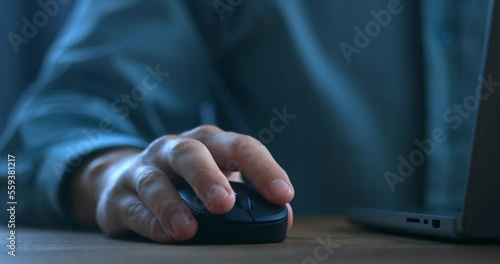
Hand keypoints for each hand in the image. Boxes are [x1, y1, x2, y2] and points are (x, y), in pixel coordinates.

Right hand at [71, 125, 293, 242]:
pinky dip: (151, 222)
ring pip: (156, 180)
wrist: (125, 180)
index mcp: (208, 143)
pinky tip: (168, 235)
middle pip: (191, 155)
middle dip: (208, 177)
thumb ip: (249, 196)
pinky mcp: (120, 195)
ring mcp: (144, 169)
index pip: (240, 147)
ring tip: (189, 229)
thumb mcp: (219, 180)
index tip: (282, 194)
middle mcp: (174, 149)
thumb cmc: (185, 182)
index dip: (263, 168)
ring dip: (172, 205)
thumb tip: (283, 216)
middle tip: (225, 204)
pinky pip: (134, 208)